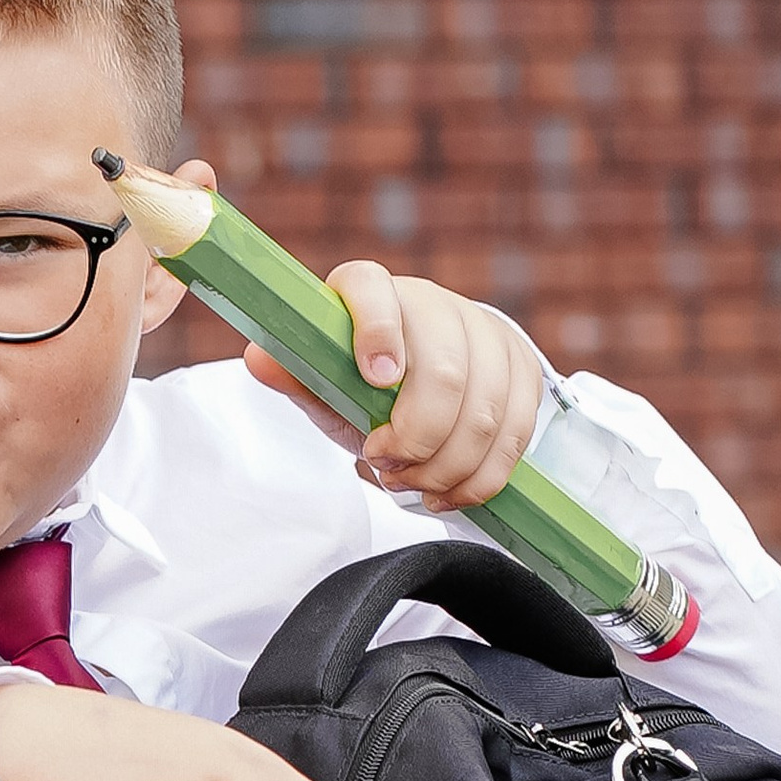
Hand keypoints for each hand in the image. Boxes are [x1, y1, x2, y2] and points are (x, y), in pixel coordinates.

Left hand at [245, 264, 543, 513]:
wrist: (421, 384)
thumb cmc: (360, 383)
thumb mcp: (323, 385)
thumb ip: (295, 376)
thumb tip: (258, 360)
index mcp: (373, 292)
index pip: (372, 291)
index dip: (377, 332)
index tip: (375, 380)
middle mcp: (434, 304)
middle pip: (445, 373)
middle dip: (416, 438)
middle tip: (385, 465)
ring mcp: (486, 333)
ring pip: (486, 413)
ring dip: (446, 466)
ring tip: (411, 482)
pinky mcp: (522, 368)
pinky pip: (516, 433)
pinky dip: (480, 476)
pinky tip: (447, 490)